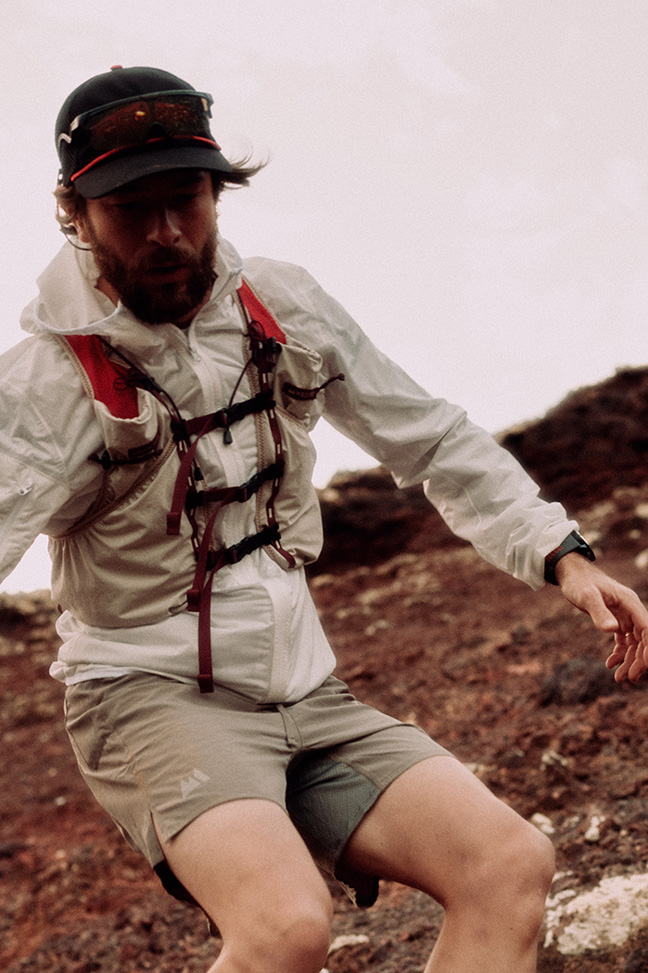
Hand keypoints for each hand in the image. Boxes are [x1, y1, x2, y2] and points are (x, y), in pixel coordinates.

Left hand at [554, 553, 647, 682]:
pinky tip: (610, 663)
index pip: (647, 629)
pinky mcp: (615, 619)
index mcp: (630, 603)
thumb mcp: (586, 596)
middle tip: (628, 678)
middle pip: (643, 639)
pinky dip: (619, 653)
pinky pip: (623, 639)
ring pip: (634, 642)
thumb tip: (613, 630)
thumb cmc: (579, 582)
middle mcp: (631, 609)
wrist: (571, 573)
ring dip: (629, 660)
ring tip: (619, 678)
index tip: (643, 666)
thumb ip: (599, 612)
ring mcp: (624, 615)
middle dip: (638, 660)